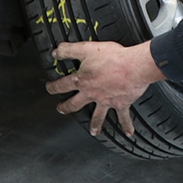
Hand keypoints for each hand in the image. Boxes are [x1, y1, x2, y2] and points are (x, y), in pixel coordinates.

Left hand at [46, 40, 164, 136]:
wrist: (133, 67)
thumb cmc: (113, 58)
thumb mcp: (86, 49)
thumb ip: (69, 50)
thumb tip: (56, 52)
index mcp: (83, 80)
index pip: (62, 85)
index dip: (53, 87)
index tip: (50, 88)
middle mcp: (92, 93)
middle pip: (75, 104)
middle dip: (66, 107)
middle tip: (61, 109)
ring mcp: (106, 101)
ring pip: (98, 116)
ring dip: (95, 124)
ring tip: (94, 131)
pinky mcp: (121, 104)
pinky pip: (124, 117)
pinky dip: (127, 125)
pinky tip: (129, 133)